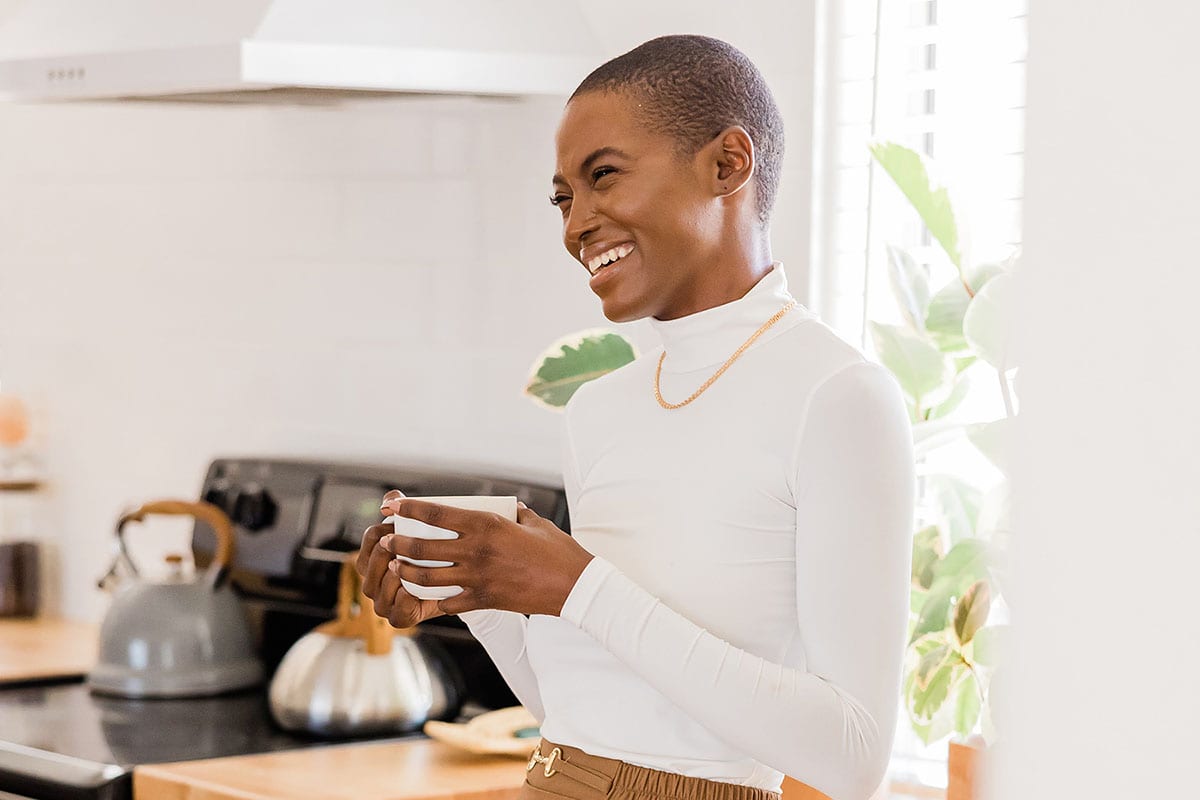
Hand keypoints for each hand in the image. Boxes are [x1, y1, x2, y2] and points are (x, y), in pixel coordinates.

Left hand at [358, 489, 594, 624]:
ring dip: (407, 572)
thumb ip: (515, 513)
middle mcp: (476, 551)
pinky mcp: (483, 600)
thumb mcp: (534, 523)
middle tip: (387, 539)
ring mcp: (477, 578)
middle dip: (397, 542)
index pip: (436, 513)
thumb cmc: (558, 551)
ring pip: (426, 577)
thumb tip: (508, 506)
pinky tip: (429, 594)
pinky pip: (447, 601)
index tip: (392, 506)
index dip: (409, 508)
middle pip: (421, 546)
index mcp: (486, 525)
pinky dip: (435, 598)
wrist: (574, 586)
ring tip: (398, 568)